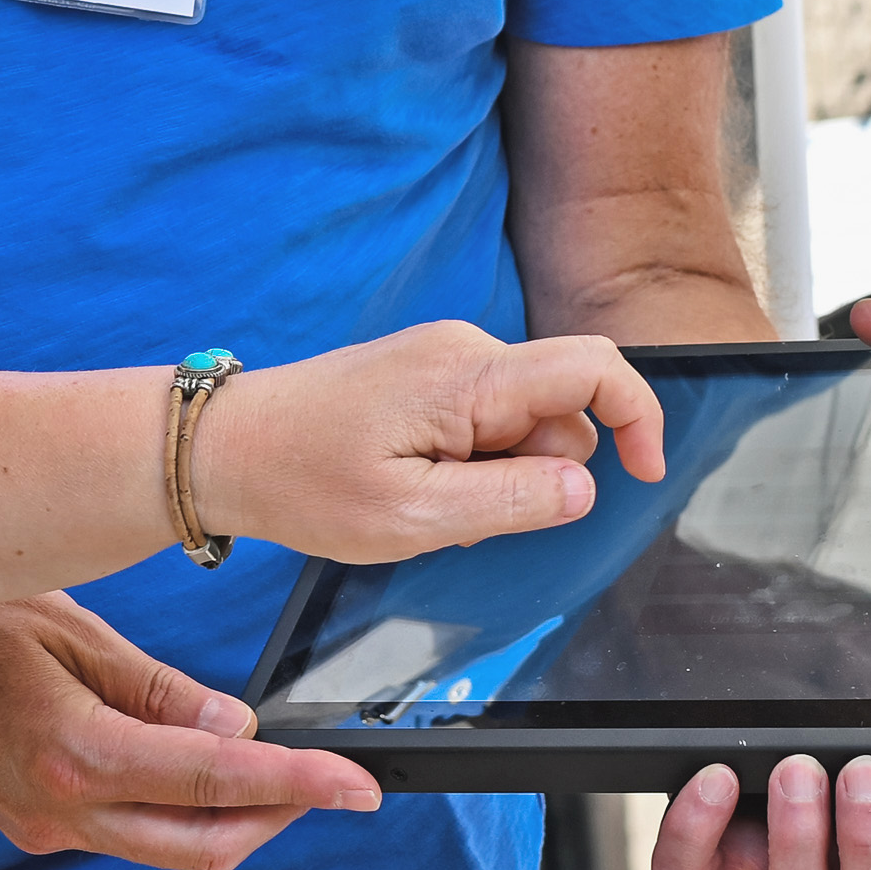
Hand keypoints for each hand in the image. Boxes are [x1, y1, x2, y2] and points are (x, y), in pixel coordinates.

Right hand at [0, 594, 379, 869]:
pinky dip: (178, 806)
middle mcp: (60, 812)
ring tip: (277, 764)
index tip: (359, 787)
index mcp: (74, 757)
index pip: (216, 782)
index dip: (299, 785)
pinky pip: (126, 830)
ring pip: (166, 845)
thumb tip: (238, 730)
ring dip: (231, 814)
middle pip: (203, 843)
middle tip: (330, 778)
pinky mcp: (31, 824)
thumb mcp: (72, 634)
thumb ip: (160, 693)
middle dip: (278, 815)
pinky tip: (200, 763)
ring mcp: (42, 828)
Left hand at [181, 321, 665, 563]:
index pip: (594, 368)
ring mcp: (445, 358)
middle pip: (559, 411)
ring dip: (498, 476)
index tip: (645, 473)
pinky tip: (413, 485)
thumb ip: (511, 503)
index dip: (638, 417)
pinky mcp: (427, 375)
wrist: (225, 448)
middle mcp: (465, 350)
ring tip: (423, 503)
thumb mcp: (413, 518)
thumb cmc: (304, 483)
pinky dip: (469, 464)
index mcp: (468, 377)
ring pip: (522, 424)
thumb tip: (586, 487)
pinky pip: (484, 421)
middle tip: (457, 515)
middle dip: (536, 475)